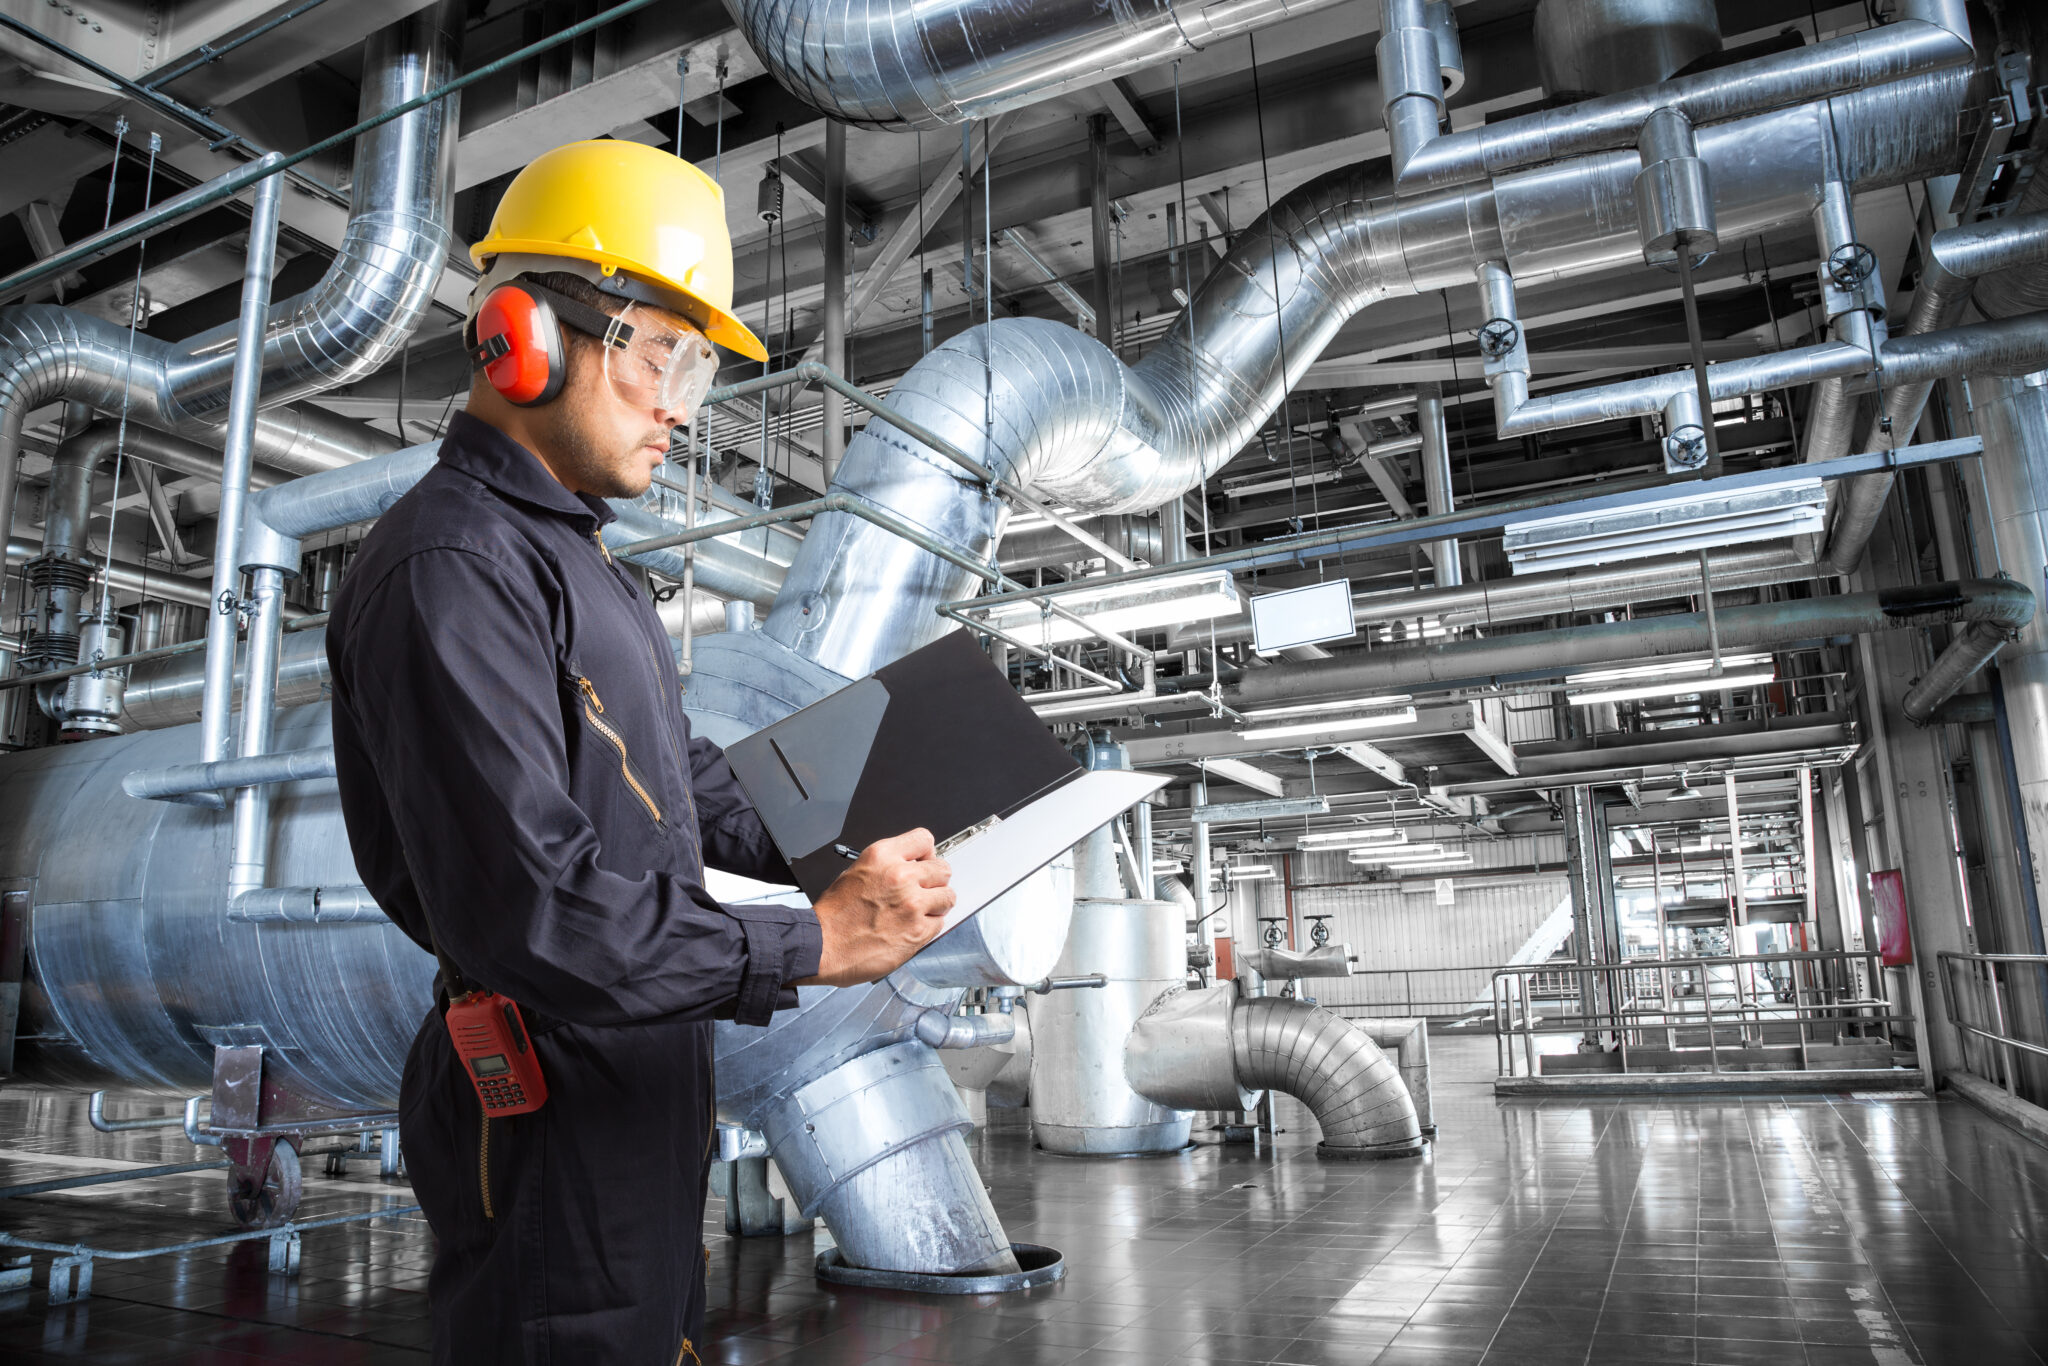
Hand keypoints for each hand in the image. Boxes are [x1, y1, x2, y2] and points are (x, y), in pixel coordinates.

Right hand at [796, 828, 955, 986]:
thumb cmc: (833, 916)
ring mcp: (912, 904)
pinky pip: (940, 923)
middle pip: (942, 869)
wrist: (822, 947)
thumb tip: (910, 867)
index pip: (924, 839)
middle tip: (924, 891)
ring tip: (919, 912)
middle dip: (934, 881)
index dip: (926, 854)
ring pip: (947, 896)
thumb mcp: (855, 873)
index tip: (924, 863)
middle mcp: (900, 876)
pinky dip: (930, 927)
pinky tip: (911, 928)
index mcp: (882, 856)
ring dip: (937, 905)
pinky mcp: (918, 931)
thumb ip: (887, 866)